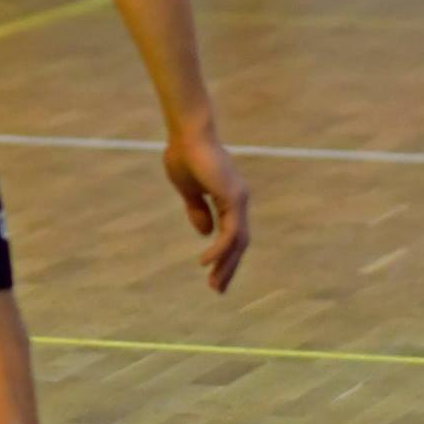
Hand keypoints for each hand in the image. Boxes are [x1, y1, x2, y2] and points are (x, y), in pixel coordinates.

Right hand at [164, 128, 250, 292]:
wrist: (187, 134)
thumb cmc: (184, 155)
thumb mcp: (188, 190)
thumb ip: (197, 210)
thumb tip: (205, 233)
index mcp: (229, 198)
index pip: (231, 233)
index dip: (223, 254)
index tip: (210, 272)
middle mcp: (239, 200)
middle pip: (239, 242)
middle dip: (228, 266)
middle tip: (217, 288)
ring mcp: (239, 199)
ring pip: (238, 242)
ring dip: (226, 265)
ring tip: (214, 283)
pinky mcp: (233, 198)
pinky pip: (230, 233)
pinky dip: (220, 250)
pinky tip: (207, 262)